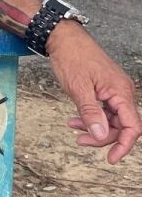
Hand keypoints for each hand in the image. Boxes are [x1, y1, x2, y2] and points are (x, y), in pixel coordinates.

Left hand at [47, 23, 140, 163]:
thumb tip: (100, 135)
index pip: (133, 126)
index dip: (124, 145)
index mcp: (121, 92)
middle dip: (102, 137)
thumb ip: (90, 113)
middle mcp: (122, 92)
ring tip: (72, 128)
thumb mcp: (78, 88)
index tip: (111, 159)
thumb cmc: (72, 57)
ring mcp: (113, 91)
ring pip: (110, 119)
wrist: (63, 38)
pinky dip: (90, 117)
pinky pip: (103, 110)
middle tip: (80, 140)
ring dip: (93, 127)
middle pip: (121, 126)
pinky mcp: (104, 89)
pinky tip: (74, 120)